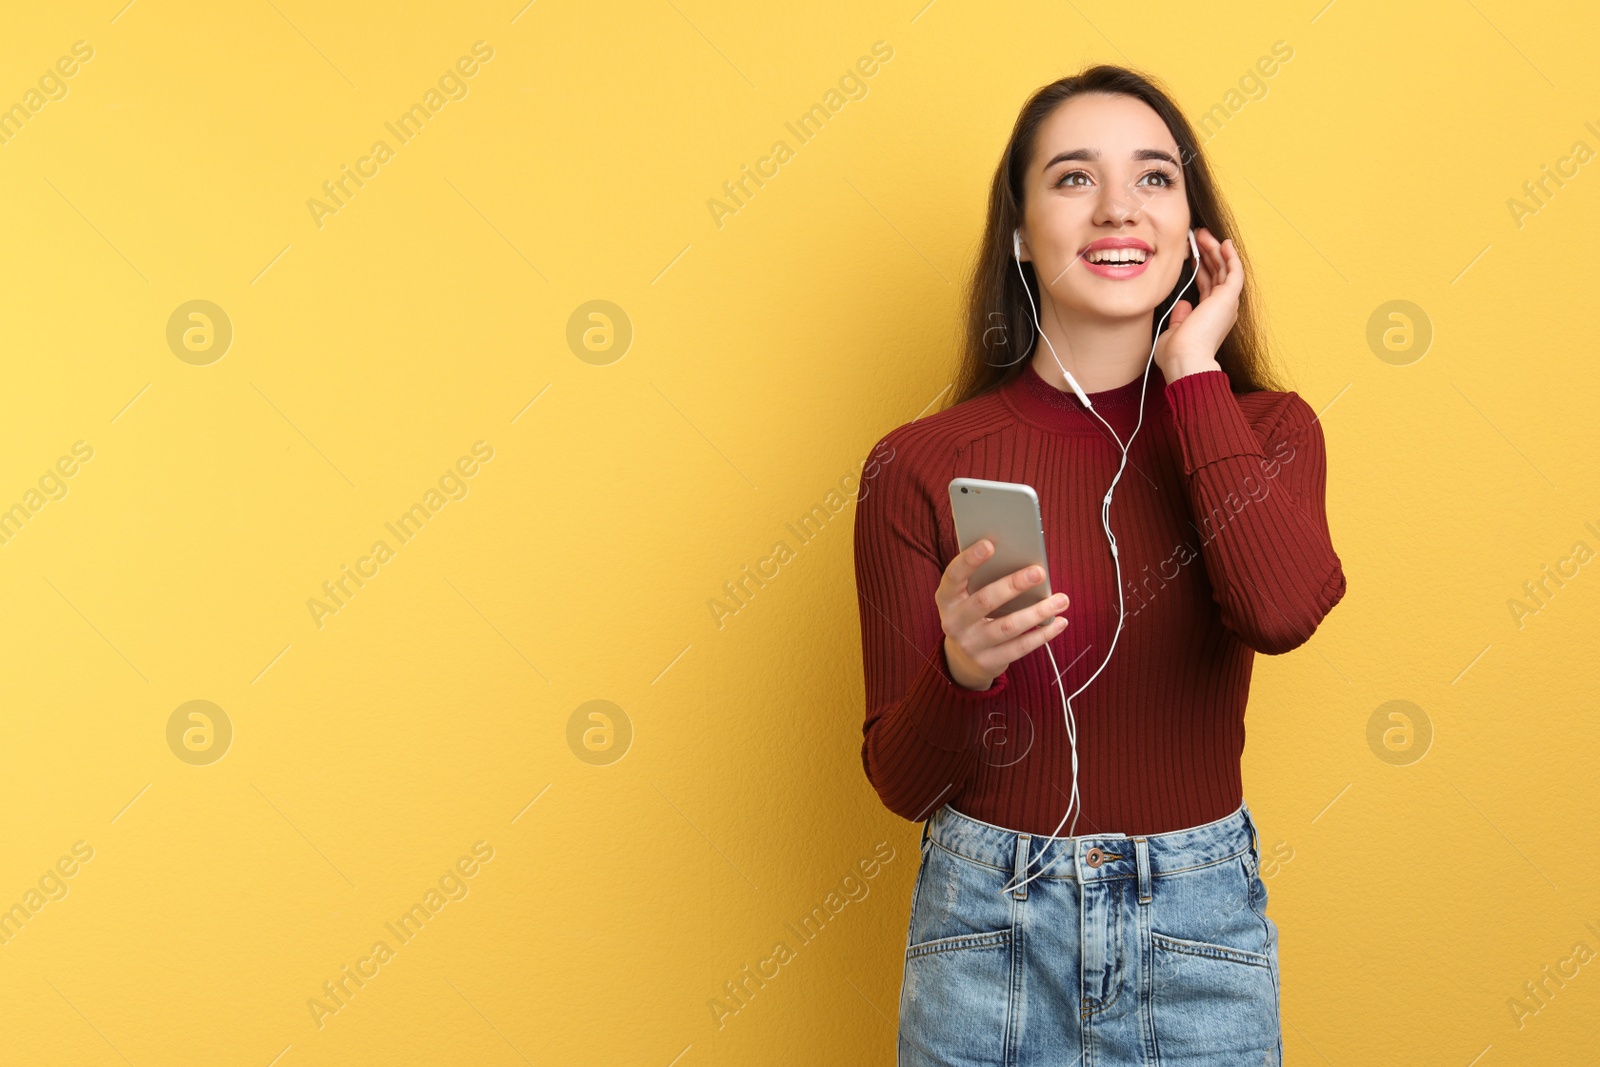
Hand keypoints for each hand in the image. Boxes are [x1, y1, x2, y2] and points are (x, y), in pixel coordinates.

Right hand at [936, 539, 1069, 690]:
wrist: (962, 659)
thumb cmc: (973, 613)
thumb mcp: (967, 597)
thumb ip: (984, 579)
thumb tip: (1022, 559)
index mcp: (946, 598)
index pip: (954, 575)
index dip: (969, 559)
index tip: (990, 544)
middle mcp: (954, 622)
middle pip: (985, 600)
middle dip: (1014, 584)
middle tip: (1039, 572)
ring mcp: (970, 644)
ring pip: (1008, 626)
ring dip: (1038, 611)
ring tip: (1061, 599)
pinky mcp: (988, 662)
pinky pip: (1020, 647)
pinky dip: (1043, 634)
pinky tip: (1060, 621)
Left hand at [1152, 227, 1240, 382]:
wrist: (1185, 360)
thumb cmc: (1177, 354)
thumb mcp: (1174, 332)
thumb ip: (1180, 318)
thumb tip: (1183, 304)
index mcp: (1210, 317)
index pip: (1208, 285)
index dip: (1201, 267)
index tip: (1191, 253)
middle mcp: (1222, 309)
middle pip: (1217, 274)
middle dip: (1208, 254)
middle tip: (1198, 236)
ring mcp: (1227, 303)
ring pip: (1224, 269)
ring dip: (1215, 250)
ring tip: (1204, 234)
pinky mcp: (1229, 297)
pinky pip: (1234, 271)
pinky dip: (1230, 257)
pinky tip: (1224, 243)